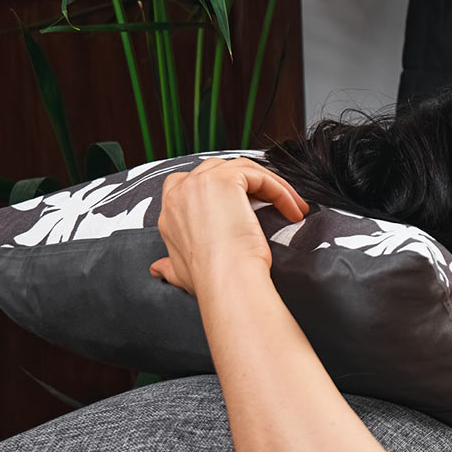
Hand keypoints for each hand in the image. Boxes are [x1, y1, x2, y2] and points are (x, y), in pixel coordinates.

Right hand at [148, 156, 308, 297]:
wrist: (225, 281)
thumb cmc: (211, 282)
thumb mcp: (180, 273)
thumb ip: (168, 266)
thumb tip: (158, 269)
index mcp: (169, 211)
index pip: (196, 185)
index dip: (224, 190)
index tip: (248, 206)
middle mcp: (180, 191)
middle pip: (221, 171)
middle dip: (251, 185)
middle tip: (276, 205)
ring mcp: (200, 182)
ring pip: (244, 169)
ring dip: (272, 186)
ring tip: (292, 207)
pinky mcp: (226, 179)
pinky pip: (259, 176)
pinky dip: (280, 191)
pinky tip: (294, 209)